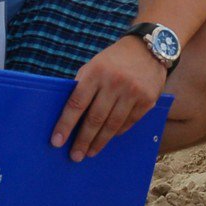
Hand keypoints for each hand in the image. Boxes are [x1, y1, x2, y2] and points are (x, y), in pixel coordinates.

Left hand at [51, 36, 166, 161]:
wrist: (148, 49)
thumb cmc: (114, 60)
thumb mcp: (94, 65)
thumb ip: (82, 86)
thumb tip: (69, 115)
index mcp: (95, 73)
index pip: (77, 103)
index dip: (66, 124)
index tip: (57, 141)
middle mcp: (114, 83)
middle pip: (95, 119)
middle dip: (83, 140)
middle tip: (75, 156)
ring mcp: (132, 92)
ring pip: (112, 124)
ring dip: (99, 141)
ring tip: (90, 152)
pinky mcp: (147, 100)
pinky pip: (128, 122)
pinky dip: (117, 132)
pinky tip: (108, 138)